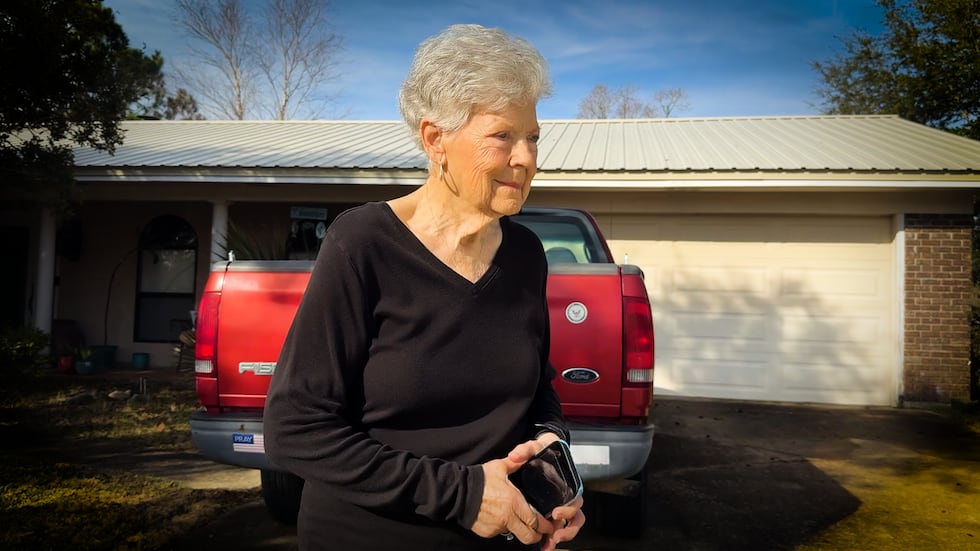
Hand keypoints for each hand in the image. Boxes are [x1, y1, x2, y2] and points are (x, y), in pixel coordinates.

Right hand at [470, 459, 551, 543]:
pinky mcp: (487, 532)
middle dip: (537, 536)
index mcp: (515, 503)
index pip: (536, 521)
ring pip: (514, 533)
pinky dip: (502, 527)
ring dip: (517, 529)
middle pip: (529, 536)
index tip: (550, 526)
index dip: (546, 527)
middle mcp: (508, 518)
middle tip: (540, 532)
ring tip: (515, 520)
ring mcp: (497, 527)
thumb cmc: (480, 480)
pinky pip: (499, 532)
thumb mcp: (499, 467)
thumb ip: (515, 464)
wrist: (458, 493)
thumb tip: (524, 457)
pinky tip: (498, 517)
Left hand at [507, 432, 585, 549]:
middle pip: (575, 517)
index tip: (556, 513)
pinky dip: (552, 538)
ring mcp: (560, 504)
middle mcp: (567, 496)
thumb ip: (525, 449)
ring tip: (551, 543)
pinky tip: (545, 545)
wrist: (540, 453)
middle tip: (555, 534)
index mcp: (567, 483)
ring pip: (569, 526)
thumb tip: (515, 456)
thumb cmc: (542, 451)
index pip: (575, 500)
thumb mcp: (534, 446)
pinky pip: (557, 528)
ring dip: (562, 536)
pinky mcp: (551, 511)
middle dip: (567, 529)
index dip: (568, 509)